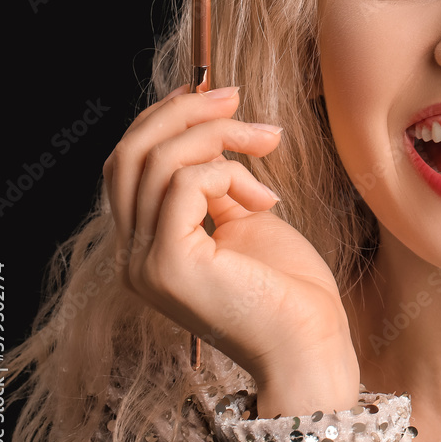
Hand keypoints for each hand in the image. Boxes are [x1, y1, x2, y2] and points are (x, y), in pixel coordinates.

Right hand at [102, 85, 359, 415]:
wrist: (311, 346)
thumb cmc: (289, 290)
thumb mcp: (246, 221)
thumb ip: (217, 185)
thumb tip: (213, 134)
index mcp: (145, 246)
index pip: (129, 164)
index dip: (166, 118)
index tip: (217, 95)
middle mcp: (132, 256)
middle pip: (129, 154)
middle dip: (183, 112)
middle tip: (236, 97)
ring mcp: (145, 263)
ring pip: (154, 161)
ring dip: (218, 136)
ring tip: (268, 142)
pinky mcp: (170, 265)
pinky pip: (184, 184)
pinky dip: (228, 172)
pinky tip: (266, 199)